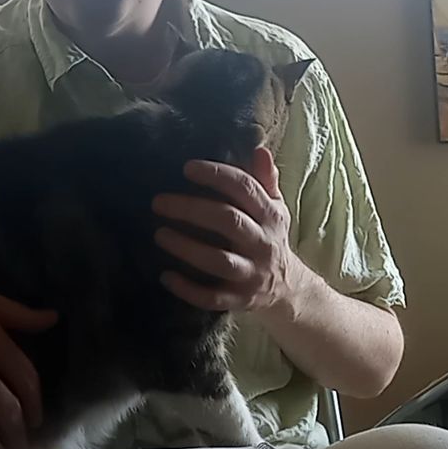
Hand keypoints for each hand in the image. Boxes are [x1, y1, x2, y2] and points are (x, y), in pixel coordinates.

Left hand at [152, 147, 297, 312]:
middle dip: (192, 209)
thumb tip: (259, 149)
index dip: (217, 176)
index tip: (187, 168)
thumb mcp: (275, 209)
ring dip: (187, 248)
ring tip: (159, 234)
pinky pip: (212, 297)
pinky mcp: (238, 299)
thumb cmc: (270, 238)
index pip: (246, 189)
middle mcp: (262, 244)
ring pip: (218, 261)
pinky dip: (188, 289)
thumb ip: (265, 181)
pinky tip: (166, 276)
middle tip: (158, 202)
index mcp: (270, 216)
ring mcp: (251, 274)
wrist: (288, 287)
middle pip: (228, 221)